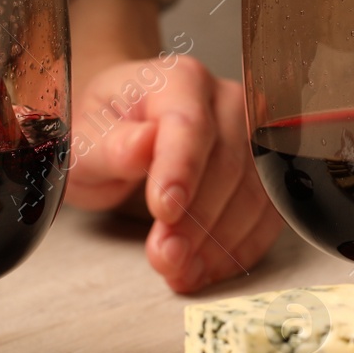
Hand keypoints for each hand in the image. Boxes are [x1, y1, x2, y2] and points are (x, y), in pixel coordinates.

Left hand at [65, 53, 285, 293]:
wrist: (123, 134)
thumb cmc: (104, 132)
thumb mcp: (86, 139)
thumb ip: (110, 145)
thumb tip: (141, 146)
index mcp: (178, 80)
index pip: (189, 124)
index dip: (180, 170)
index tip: (164, 211)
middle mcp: (225, 100)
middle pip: (227, 163)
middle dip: (196, 221)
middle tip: (165, 258)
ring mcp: (253, 134)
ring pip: (254, 193)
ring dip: (219, 243)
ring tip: (180, 271)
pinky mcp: (265, 169)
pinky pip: (267, 213)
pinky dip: (239, 248)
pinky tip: (208, 268)